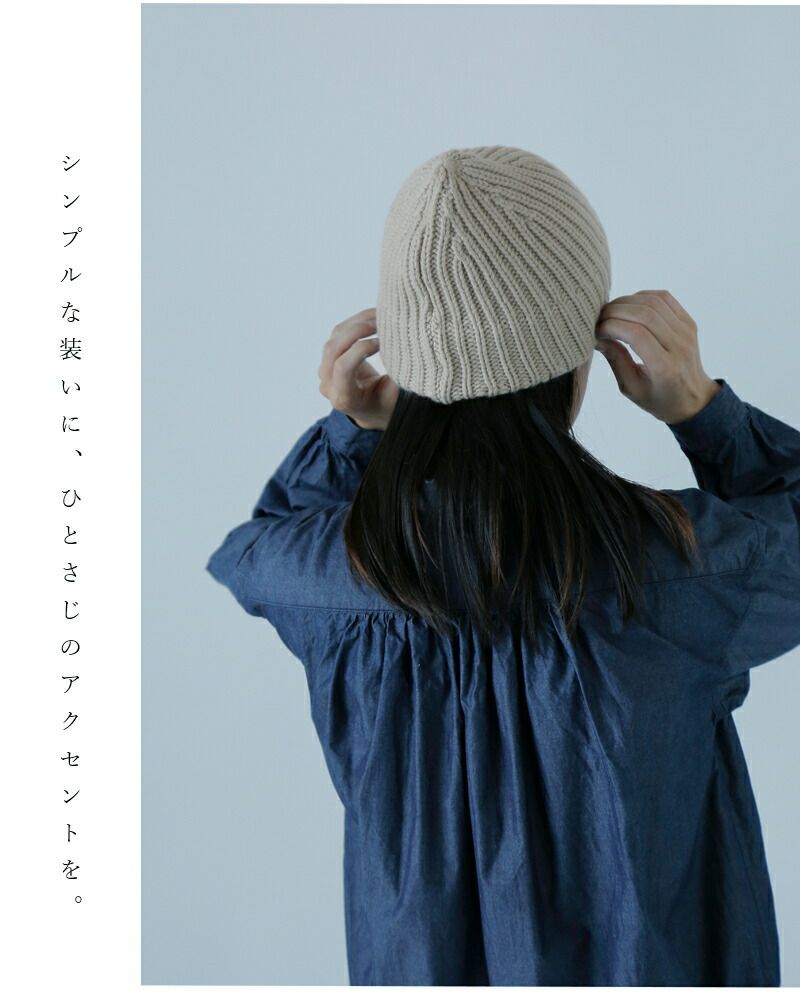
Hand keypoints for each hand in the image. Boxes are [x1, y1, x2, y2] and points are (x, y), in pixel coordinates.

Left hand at [317, 307, 399, 430]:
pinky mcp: (330, 356)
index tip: (382, 343)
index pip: (343, 367)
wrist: (373, 410)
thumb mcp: (396, 395)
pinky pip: (339, 333)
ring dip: (358, 322)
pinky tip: (374, 317)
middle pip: (334, 349)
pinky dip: (357, 322)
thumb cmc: (387, 404)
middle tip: (381, 322)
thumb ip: (397, 373)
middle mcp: (329, 384)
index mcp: (344, 398)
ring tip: (381, 315)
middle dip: (357, 330)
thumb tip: (406, 343)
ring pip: (336, 336)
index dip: (360, 349)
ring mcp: (326, 369)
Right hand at [594, 289, 719, 424]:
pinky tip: (630, 307)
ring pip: (653, 302)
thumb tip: (597, 337)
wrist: (693, 397)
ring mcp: (687, 331)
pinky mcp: (688, 321)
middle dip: (615, 311)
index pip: (636, 334)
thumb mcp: (631, 388)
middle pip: (645, 314)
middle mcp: (679, 346)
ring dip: (627, 302)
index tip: (596, 331)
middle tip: (599, 319)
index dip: (611, 326)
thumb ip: (615, 361)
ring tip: (611, 313)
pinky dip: (642, 297)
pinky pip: (664, 298)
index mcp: (665, 368)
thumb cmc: (659, 398)